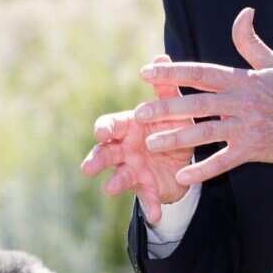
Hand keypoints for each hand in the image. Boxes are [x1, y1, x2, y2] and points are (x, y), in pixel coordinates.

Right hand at [80, 55, 194, 223]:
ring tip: (109, 189)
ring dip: (114, 183)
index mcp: (128, 127)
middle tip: (88, 167)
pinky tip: (156, 215)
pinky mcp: (148, 188)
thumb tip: (161, 57)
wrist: (184, 156)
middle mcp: (125, 149)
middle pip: (104, 153)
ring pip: (118, 177)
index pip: (110, 125)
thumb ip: (166, 87)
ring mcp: (133, 170)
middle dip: (96, 159)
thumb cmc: (171, 125)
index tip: (101, 131)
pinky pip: (148, 199)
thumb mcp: (172, 107)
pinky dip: (150, 207)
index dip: (104, 129)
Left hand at [134, 7, 272, 185]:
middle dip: (165, 108)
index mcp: (242, 79)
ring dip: (177, 138)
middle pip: (197, 103)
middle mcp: (241, 101)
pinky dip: (203, 168)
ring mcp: (247, 126)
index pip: (200, 72)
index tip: (145, 73)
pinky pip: (224, 160)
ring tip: (150, 143)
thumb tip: (244, 12)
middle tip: (138, 114)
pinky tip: (183, 174)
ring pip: (205, 132)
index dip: (172, 72)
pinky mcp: (253, 149)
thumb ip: (250, 41)